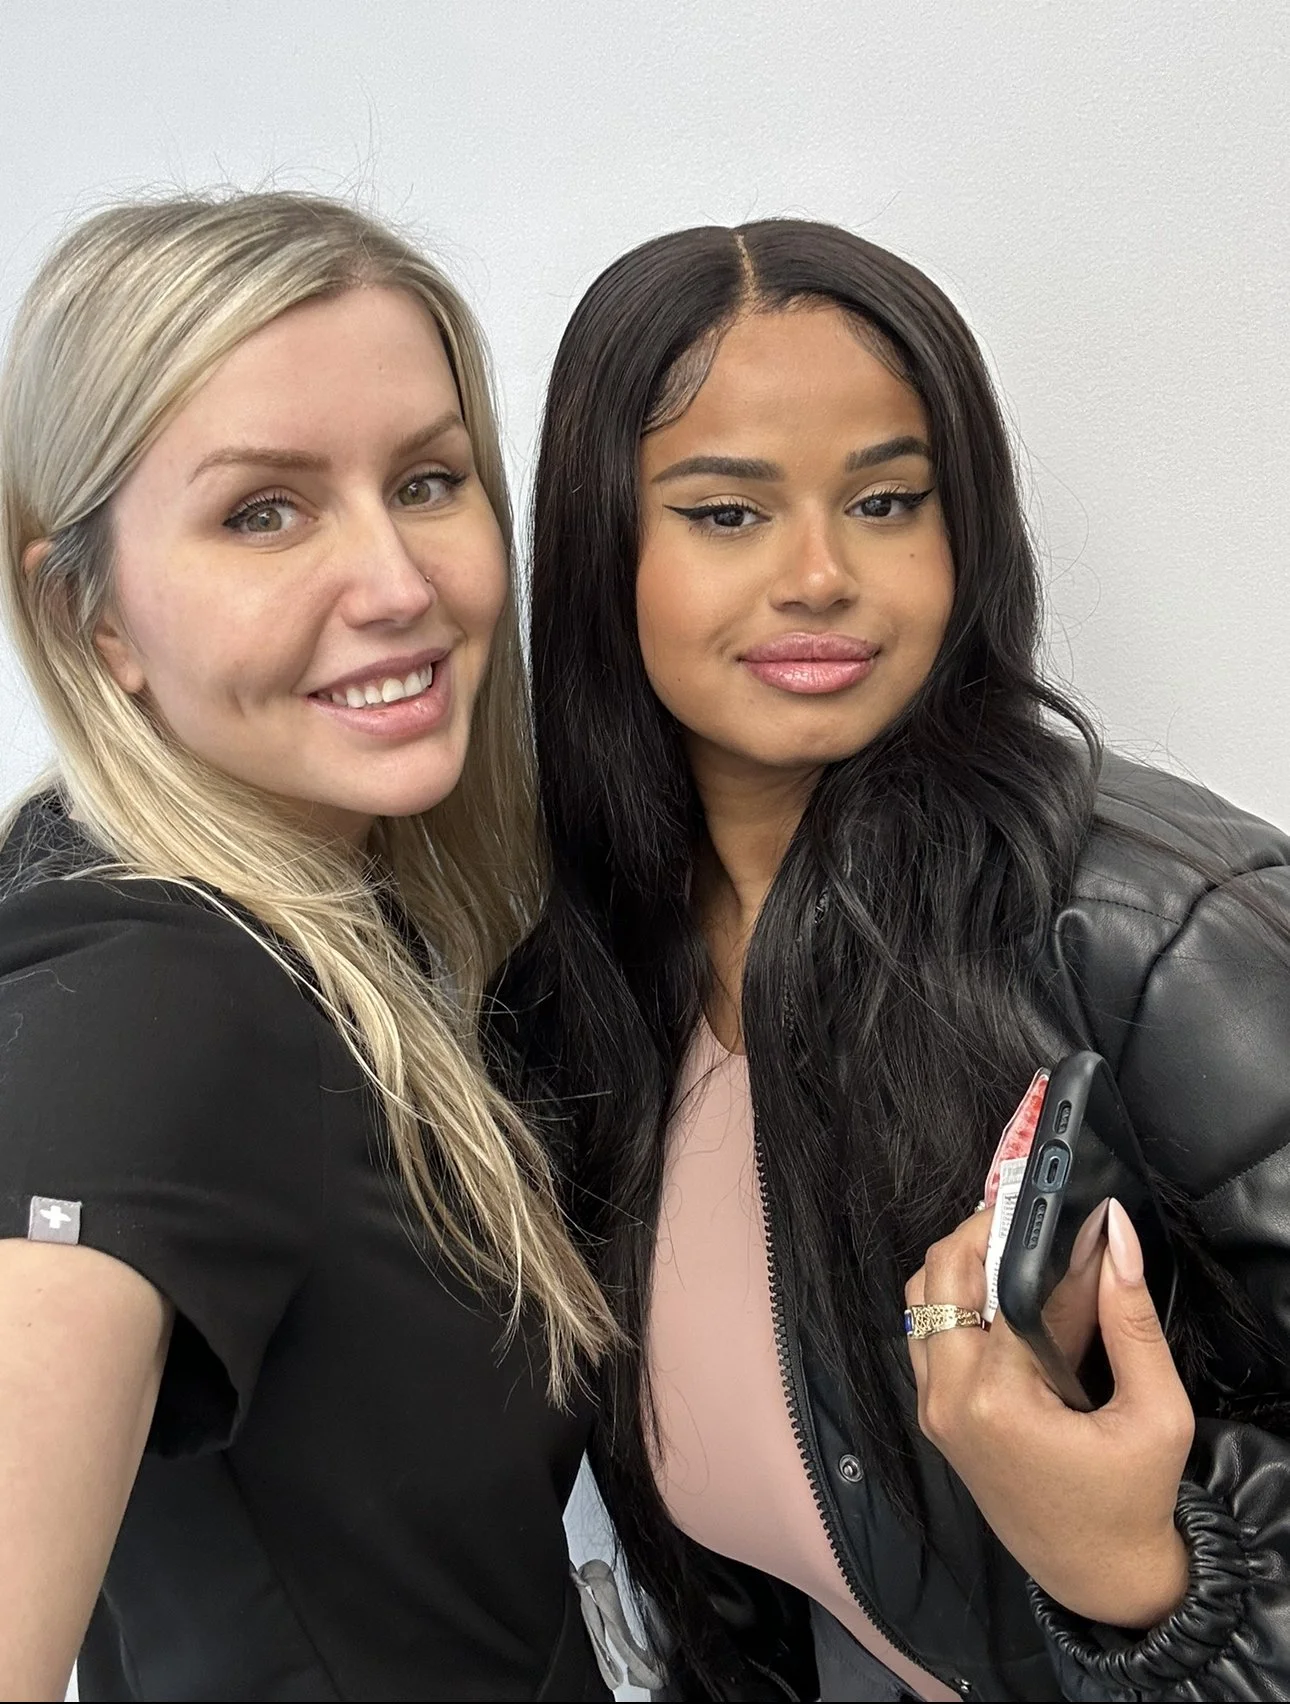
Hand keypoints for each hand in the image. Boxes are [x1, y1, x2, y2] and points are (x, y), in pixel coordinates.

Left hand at [904, 1200, 1193, 1627]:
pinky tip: (1002, 1297)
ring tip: (1019, 1252)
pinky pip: (925, 1333)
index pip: (1005, 1286)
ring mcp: (933, 1407)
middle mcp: (948, 1398)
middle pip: (940, 1275)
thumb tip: (1113, 1233)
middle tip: (1031, 1217)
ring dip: (962, 1264)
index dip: (1039, 1241)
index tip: (1067, 1213)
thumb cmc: (1131, 1499)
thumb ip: (1130, 1318)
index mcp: (997, 1399)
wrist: (1096, 1574)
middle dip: (982, 1232)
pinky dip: (954, 1301)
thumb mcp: (1156, 1412)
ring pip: (921, 1299)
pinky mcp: (934, 1414)